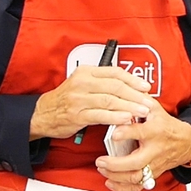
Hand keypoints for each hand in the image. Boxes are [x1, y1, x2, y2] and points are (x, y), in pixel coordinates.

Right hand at [30, 66, 152, 139]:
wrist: (43, 113)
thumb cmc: (67, 99)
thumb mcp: (82, 83)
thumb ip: (103, 82)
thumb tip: (131, 87)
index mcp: (86, 72)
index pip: (115, 72)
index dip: (133, 79)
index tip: (145, 87)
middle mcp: (82, 83)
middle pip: (115, 86)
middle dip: (135, 94)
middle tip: (148, 101)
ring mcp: (79, 99)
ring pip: (110, 100)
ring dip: (129, 106)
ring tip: (142, 111)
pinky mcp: (77, 115)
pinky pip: (101, 115)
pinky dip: (116, 117)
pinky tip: (126, 118)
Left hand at [94, 97, 190, 190]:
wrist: (185, 142)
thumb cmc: (166, 126)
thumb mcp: (155, 109)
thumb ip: (138, 102)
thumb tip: (123, 91)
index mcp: (154, 131)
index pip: (140, 132)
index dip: (127, 133)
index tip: (114, 134)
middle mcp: (154, 150)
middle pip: (136, 162)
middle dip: (116, 164)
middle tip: (101, 161)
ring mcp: (154, 164)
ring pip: (136, 177)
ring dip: (116, 176)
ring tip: (103, 169)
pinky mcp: (152, 174)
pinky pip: (138, 186)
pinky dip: (123, 188)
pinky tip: (111, 182)